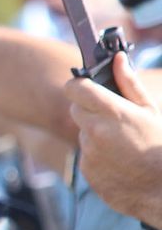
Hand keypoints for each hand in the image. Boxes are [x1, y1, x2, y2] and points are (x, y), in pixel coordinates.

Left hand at [66, 51, 161, 225]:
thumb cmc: (160, 146)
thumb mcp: (151, 111)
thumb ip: (129, 84)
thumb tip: (117, 58)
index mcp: (113, 113)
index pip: (76, 88)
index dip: (79, 86)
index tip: (87, 88)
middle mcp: (96, 131)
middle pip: (76, 109)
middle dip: (89, 110)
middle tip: (113, 119)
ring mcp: (89, 152)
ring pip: (82, 133)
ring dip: (95, 134)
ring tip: (122, 145)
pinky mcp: (86, 170)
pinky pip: (85, 155)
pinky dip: (97, 155)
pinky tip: (118, 161)